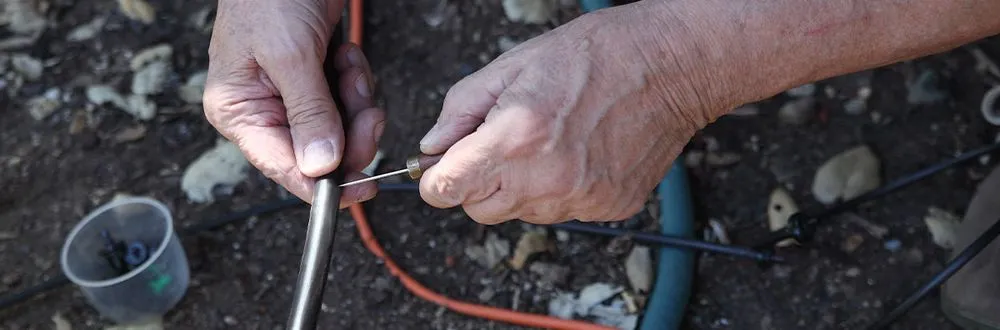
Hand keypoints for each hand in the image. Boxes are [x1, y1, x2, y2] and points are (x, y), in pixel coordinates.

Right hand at [203, 0, 384, 205]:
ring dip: (356, 101)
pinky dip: (356, 82)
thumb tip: (320, 168)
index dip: (322, 186)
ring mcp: (293, 96)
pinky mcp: (318, 80)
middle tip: (368, 113)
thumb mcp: (289, 55)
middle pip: (319, 154)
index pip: (282, 168)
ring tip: (347, 66)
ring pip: (340, 129)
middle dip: (350, 133)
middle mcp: (264, 110)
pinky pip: (349, 103)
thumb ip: (308, 113)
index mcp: (239, 111)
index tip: (361, 190)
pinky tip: (346, 57)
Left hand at [417, 8, 720, 224]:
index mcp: (515, 139)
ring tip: (549, 142)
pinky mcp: (608, 208)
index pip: (445, 191)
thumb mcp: (513, 65)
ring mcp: (580, 199)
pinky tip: (579, 153)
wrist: (670, 65)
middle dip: (478, 182)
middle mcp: (546, 179)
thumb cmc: (596, 55)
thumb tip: (434, 146)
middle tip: (501, 144)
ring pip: (522, 213)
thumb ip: (462, 109)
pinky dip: (561, 190)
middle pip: (478, 211)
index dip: (436, 179)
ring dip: (521, 187)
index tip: (442, 168)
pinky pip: (564, 212)